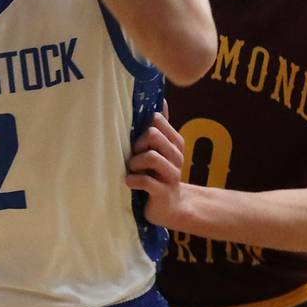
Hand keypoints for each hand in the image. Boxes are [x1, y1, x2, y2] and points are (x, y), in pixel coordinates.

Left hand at [126, 112, 185, 227]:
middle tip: (134, 157)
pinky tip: (129, 182)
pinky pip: (145, 181)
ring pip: (150, 156)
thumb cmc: (159, 173)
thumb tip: (161, 99)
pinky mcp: (163, 193)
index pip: (157, 120)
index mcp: (176, 143)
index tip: (139, 141)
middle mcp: (177, 157)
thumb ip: (162, 126)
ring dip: (135, 163)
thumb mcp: (162, 148)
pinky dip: (133, 180)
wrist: (170, 207)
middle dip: (138, 145)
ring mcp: (172, 175)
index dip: (143, 128)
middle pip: (152, 135)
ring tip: (132, 170)